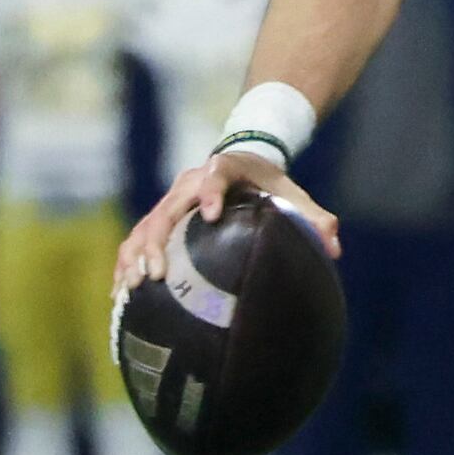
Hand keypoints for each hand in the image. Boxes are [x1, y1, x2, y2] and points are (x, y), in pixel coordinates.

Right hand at [114, 148, 339, 295]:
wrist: (244, 162)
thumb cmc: (271, 184)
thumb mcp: (294, 196)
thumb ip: (314, 219)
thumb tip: (333, 247)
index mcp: (225, 170)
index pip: (216, 175)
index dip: (211, 192)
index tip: (211, 215)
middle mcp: (190, 182)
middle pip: (167, 208)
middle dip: (158, 241)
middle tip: (157, 274)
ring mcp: (171, 200)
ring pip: (145, 226)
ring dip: (136, 255)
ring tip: (131, 286)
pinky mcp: (161, 217)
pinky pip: (137, 238)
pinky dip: (127, 261)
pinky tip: (120, 292)